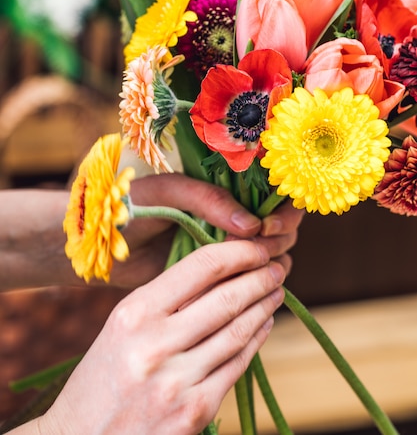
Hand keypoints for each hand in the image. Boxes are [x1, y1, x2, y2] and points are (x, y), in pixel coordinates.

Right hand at [39, 240, 285, 434]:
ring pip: (238, 332)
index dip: (239, 252)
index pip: (201, 267)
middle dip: (261, 277)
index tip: (257, 247)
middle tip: (278, 265)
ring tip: (276, 290)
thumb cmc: (102, 376)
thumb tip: (220, 270)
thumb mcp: (122, 327)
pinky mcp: (194, 413)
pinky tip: (264, 325)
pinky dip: (255, 340)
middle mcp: (155, 346)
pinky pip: (236, 366)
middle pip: (227, 298)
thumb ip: (166, 299)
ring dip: (264, 306)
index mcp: (134, 314)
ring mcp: (177, 383)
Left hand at [110, 173, 302, 288]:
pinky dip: (256, 283)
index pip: (273, 193)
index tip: (267, 227)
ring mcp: (225, 246)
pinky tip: (248, 288)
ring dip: (271, 261)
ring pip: (270, 254)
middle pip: (279, 226)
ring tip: (253, 270)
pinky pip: (248, 279)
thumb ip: (209, 200)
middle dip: (278, 238)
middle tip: (259, 251)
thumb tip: (252, 226)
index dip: (280, 210)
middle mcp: (232, 216)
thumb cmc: (130, 206)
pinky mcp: (215, 275)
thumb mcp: (169, 192)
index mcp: (225, 187)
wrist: (98, 243)